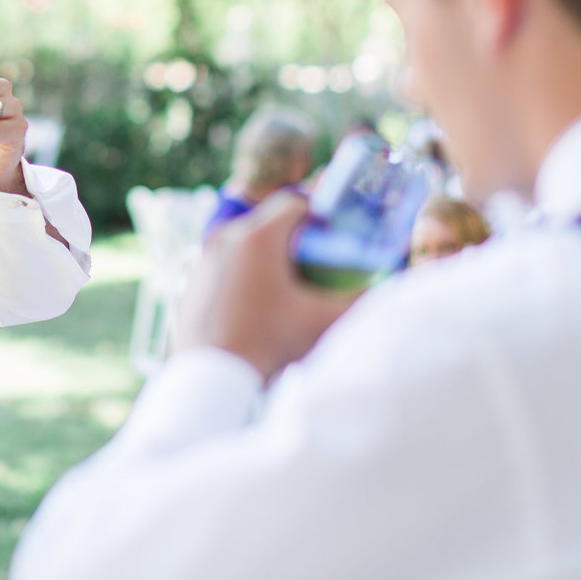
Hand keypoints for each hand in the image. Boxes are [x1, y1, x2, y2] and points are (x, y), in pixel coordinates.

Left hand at [176, 192, 362, 380]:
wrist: (213, 377)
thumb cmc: (269, 345)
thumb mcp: (322, 322)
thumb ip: (360, 301)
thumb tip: (386, 288)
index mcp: (259, 236)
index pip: (296, 202)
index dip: (319, 213)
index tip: (332, 233)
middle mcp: (226, 236)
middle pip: (270, 219)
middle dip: (295, 234)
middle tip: (316, 258)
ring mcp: (205, 256)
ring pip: (245, 239)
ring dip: (269, 251)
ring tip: (288, 281)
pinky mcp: (194, 278)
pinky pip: (226, 260)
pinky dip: (244, 269)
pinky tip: (258, 299)